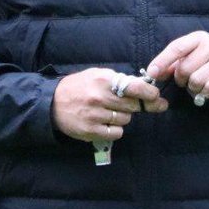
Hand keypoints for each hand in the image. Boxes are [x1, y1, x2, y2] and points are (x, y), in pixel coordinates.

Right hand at [53, 68, 167, 142]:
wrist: (52, 103)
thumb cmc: (79, 87)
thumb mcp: (97, 75)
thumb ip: (119, 80)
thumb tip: (146, 88)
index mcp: (103, 81)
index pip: (134, 87)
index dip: (149, 93)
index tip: (156, 97)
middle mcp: (100, 98)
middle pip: (133, 106)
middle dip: (135, 105)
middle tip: (131, 104)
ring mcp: (95, 116)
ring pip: (126, 120)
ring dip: (123, 117)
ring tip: (109, 111)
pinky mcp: (91, 131)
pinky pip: (117, 133)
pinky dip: (115, 129)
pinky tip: (105, 122)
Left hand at [146, 31, 208, 103]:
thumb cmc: (204, 63)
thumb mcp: (187, 57)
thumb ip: (170, 64)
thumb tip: (153, 73)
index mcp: (199, 38)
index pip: (177, 47)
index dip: (162, 61)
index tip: (152, 73)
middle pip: (184, 68)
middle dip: (180, 79)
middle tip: (185, 80)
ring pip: (195, 80)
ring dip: (192, 87)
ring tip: (198, 83)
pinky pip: (207, 89)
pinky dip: (203, 93)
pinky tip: (207, 89)